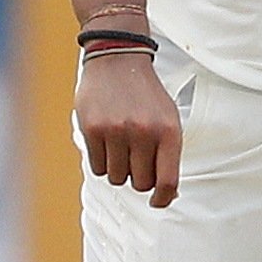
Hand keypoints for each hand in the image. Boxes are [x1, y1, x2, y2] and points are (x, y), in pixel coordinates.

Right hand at [74, 53, 182, 205]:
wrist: (118, 60)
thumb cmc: (146, 96)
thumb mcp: (168, 119)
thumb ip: (168, 154)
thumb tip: (168, 194)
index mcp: (169, 131)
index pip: (168, 181)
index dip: (163, 199)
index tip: (157, 201)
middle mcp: (144, 132)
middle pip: (140, 184)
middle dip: (138, 177)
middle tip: (136, 158)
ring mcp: (117, 130)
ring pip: (117, 178)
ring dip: (118, 169)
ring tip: (121, 146)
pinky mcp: (93, 129)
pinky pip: (97, 168)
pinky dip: (102, 162)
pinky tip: (106, 141)